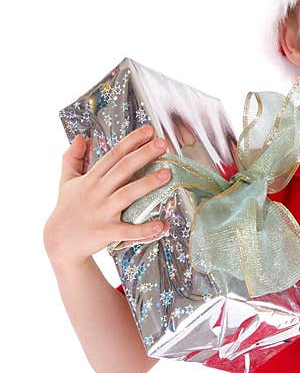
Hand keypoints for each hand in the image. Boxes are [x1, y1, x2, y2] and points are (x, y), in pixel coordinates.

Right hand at [43, 124, 173, 267]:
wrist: (59, 242)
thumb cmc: (68, 209)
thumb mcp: (66, 181)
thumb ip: (72, 159)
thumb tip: (79, 137)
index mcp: (91, 179)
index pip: (113, 155)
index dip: (131, 141)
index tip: (149, 130)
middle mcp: (97, 193)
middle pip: (122, 169)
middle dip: (143, 155)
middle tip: (163, 144)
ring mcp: (102, 212)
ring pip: (127, 195)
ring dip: (147, 184)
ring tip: (168, 174)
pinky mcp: (106, 232)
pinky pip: (128, 230)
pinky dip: (144, 229)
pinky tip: (162, 225)